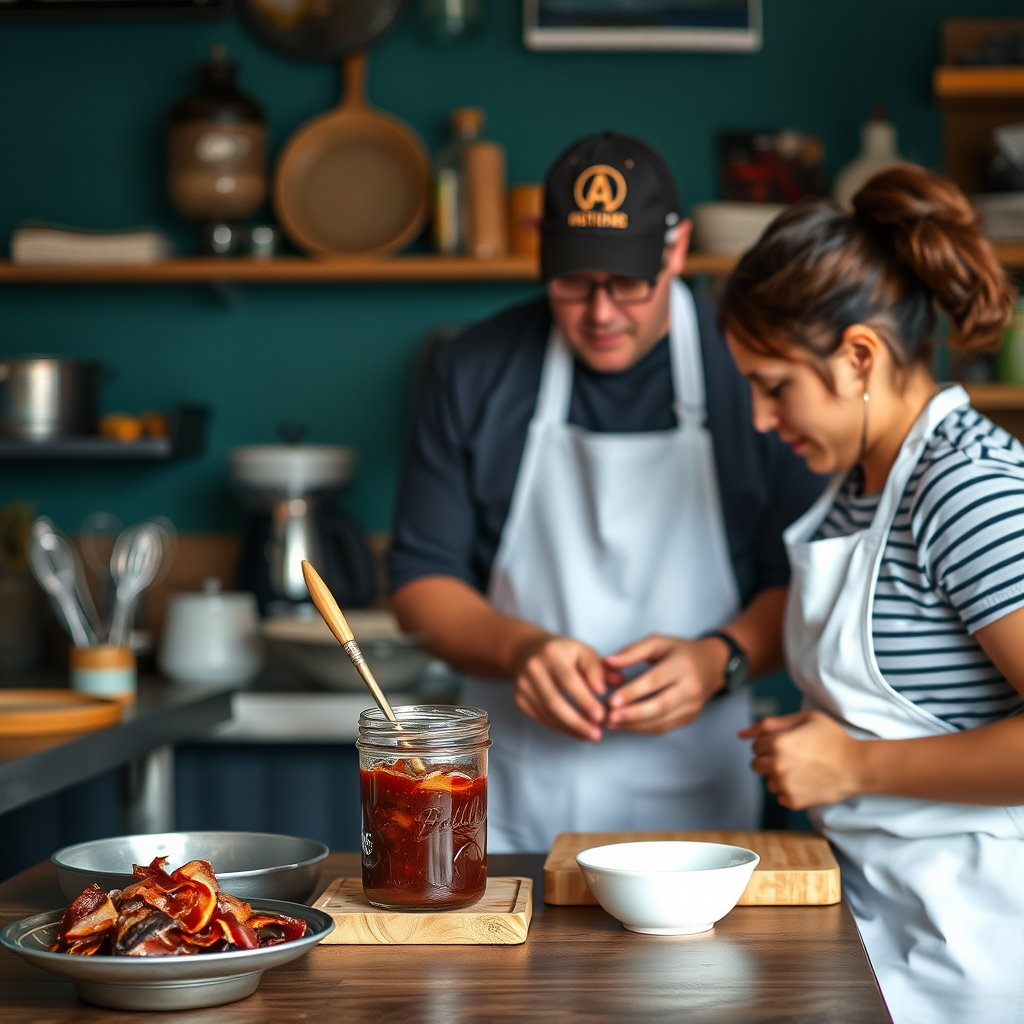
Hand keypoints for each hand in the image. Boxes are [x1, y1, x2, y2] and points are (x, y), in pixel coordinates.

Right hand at [512, 635, 608, 741]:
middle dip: (577, 721)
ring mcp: (522, 685)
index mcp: (552, 653)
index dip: (584, 700)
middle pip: (554, 701)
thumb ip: (600, 669)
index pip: (568, 680)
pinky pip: (541, 718)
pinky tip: (577, 733)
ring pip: (547, 713)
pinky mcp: (519, 699)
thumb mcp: (584, 653)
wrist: (528, 651)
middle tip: (598, 734)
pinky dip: (560, 728)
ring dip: (570, 728)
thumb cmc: (565, 654)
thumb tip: (617, 682)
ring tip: (592, 736)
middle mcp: (533, 668)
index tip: (602, 716)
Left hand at [601, 635, 728, 735]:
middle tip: (609, 717)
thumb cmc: (679, 652)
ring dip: (634, 725)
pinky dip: (643, 729)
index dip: (632, 693)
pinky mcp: (689, 718)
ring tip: (612, 723)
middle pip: (660, 706)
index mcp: (682, 666)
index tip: (611, 700)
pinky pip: (664, 727)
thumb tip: (608, 662)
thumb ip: (632, 651)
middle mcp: (691, 688)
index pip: (654, 682)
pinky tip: (626, 725)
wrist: (710, 664)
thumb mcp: (658, 642)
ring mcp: (692, 706)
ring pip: (661, 721)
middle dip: (632, 715)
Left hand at [738, 711, 865, 809]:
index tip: (788, 744)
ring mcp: (785, 785)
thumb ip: (769, 724)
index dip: (771, 743)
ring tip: (801, 770)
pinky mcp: (793, 801)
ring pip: (767, 781)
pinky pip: (780, 796)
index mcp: (777, 743)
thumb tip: (740, 734)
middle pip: (756, 765)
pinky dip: (789, 790)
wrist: (856, 766)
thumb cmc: (832, 739)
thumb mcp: (804, 718)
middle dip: (769, 759)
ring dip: (778, 776)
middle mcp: (777, 765)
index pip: (755, 745)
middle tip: (793, 757)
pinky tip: (806, 782)